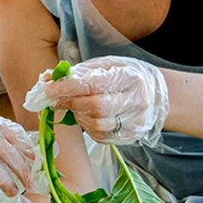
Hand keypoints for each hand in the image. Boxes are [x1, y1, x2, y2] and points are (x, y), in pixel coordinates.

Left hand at [41, 56, 168, 144]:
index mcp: (130, 78)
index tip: (48, 89)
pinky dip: (86, 127)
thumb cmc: (125, 76)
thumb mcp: (105, 65)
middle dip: (70, 103)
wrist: (155, 94)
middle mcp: (136, 101)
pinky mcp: (129, 136)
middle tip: (54, 100)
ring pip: (96, 125)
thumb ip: (77, 72)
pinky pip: (100, 136)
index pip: (94, 84)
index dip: (68, 88)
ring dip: (78, 116)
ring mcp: (135, 122)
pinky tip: (86, 116)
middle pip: (96, 107)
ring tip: (74, 106)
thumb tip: (47, 77)